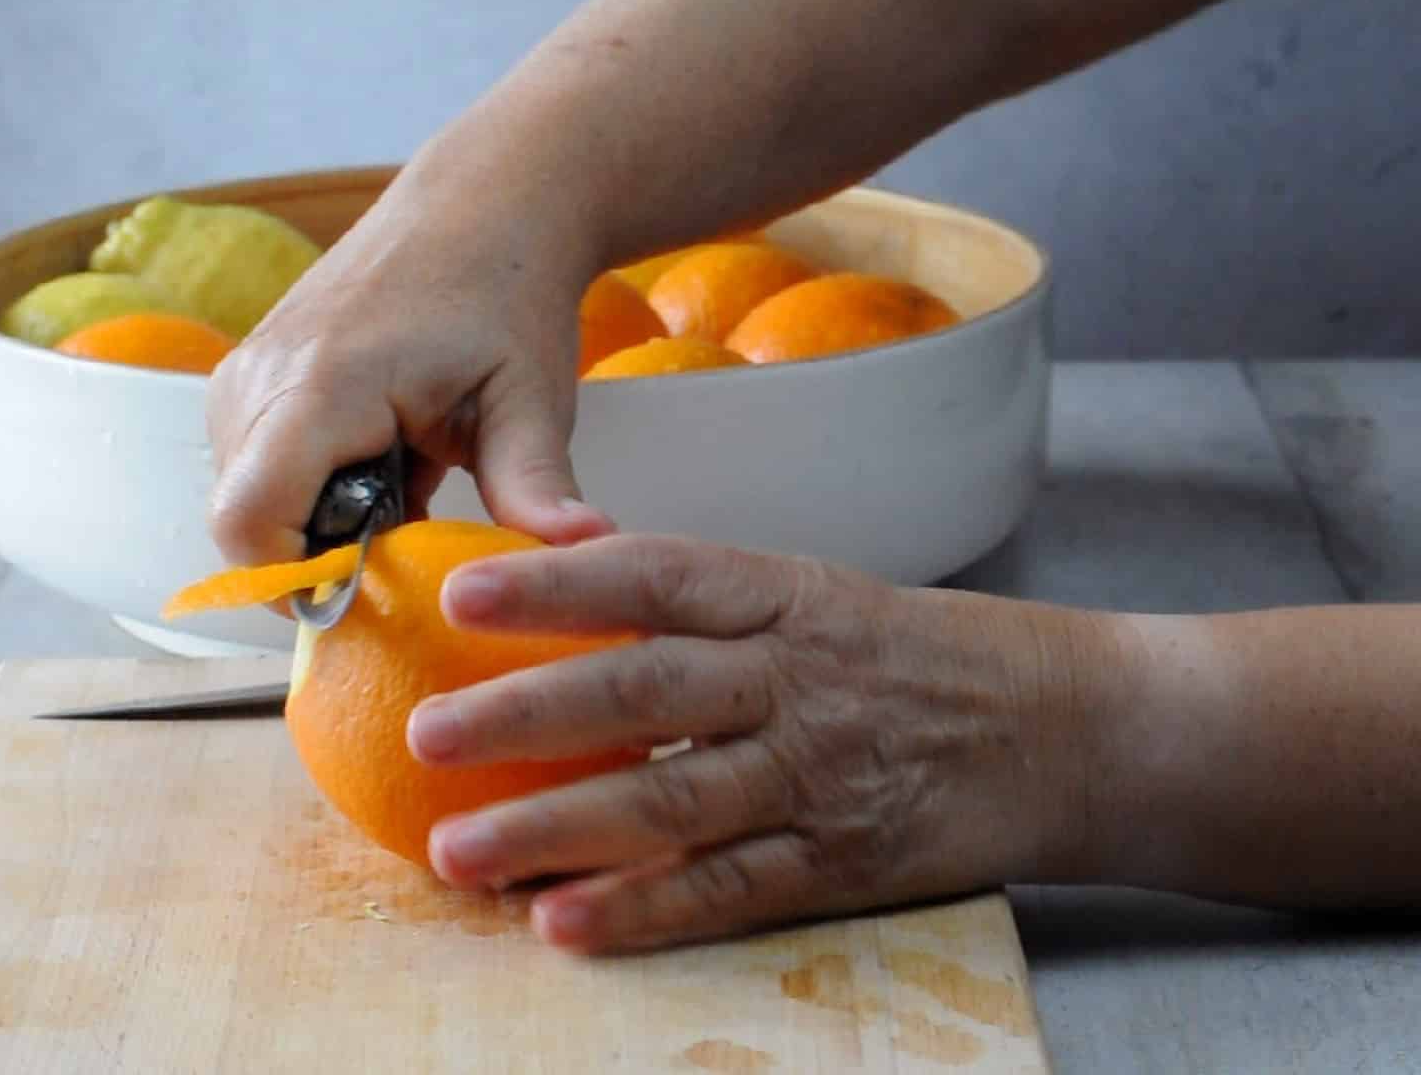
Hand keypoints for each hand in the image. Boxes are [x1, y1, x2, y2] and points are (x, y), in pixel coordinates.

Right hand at [205, 175, 615, 565]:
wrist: (481, 201)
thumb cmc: (507, 292)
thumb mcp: (533, 398)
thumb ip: (535, 487)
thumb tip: (580, 556)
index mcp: (320, 384)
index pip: (248, 523)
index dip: (299, 581)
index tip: (377, 585)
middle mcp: (258, 378)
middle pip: (245, 524)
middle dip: (323, 553)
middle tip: (415, 521)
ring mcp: (242, 374)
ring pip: (246, 500)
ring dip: (321, 519)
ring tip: (405, 474)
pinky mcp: (245, 376)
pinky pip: (253, 467)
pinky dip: (312, 486)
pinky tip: (380, 453)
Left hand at [405, 535, 1104, 953]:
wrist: (1072, 728)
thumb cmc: (921, 657)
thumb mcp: (819, 598)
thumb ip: (704, 607)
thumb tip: (562, 598)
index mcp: (785, 596)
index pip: (658, 576)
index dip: (559, 585)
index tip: (465, 592)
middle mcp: (796, 679)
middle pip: (646, 689)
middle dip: (526, 714)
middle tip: (427, 734)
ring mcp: (820, 775)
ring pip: (671, 800)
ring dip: (555, 829)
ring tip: (457, 853)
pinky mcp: (843, 862)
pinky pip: (728, 889)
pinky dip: (644, 911)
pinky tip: (564, 923)